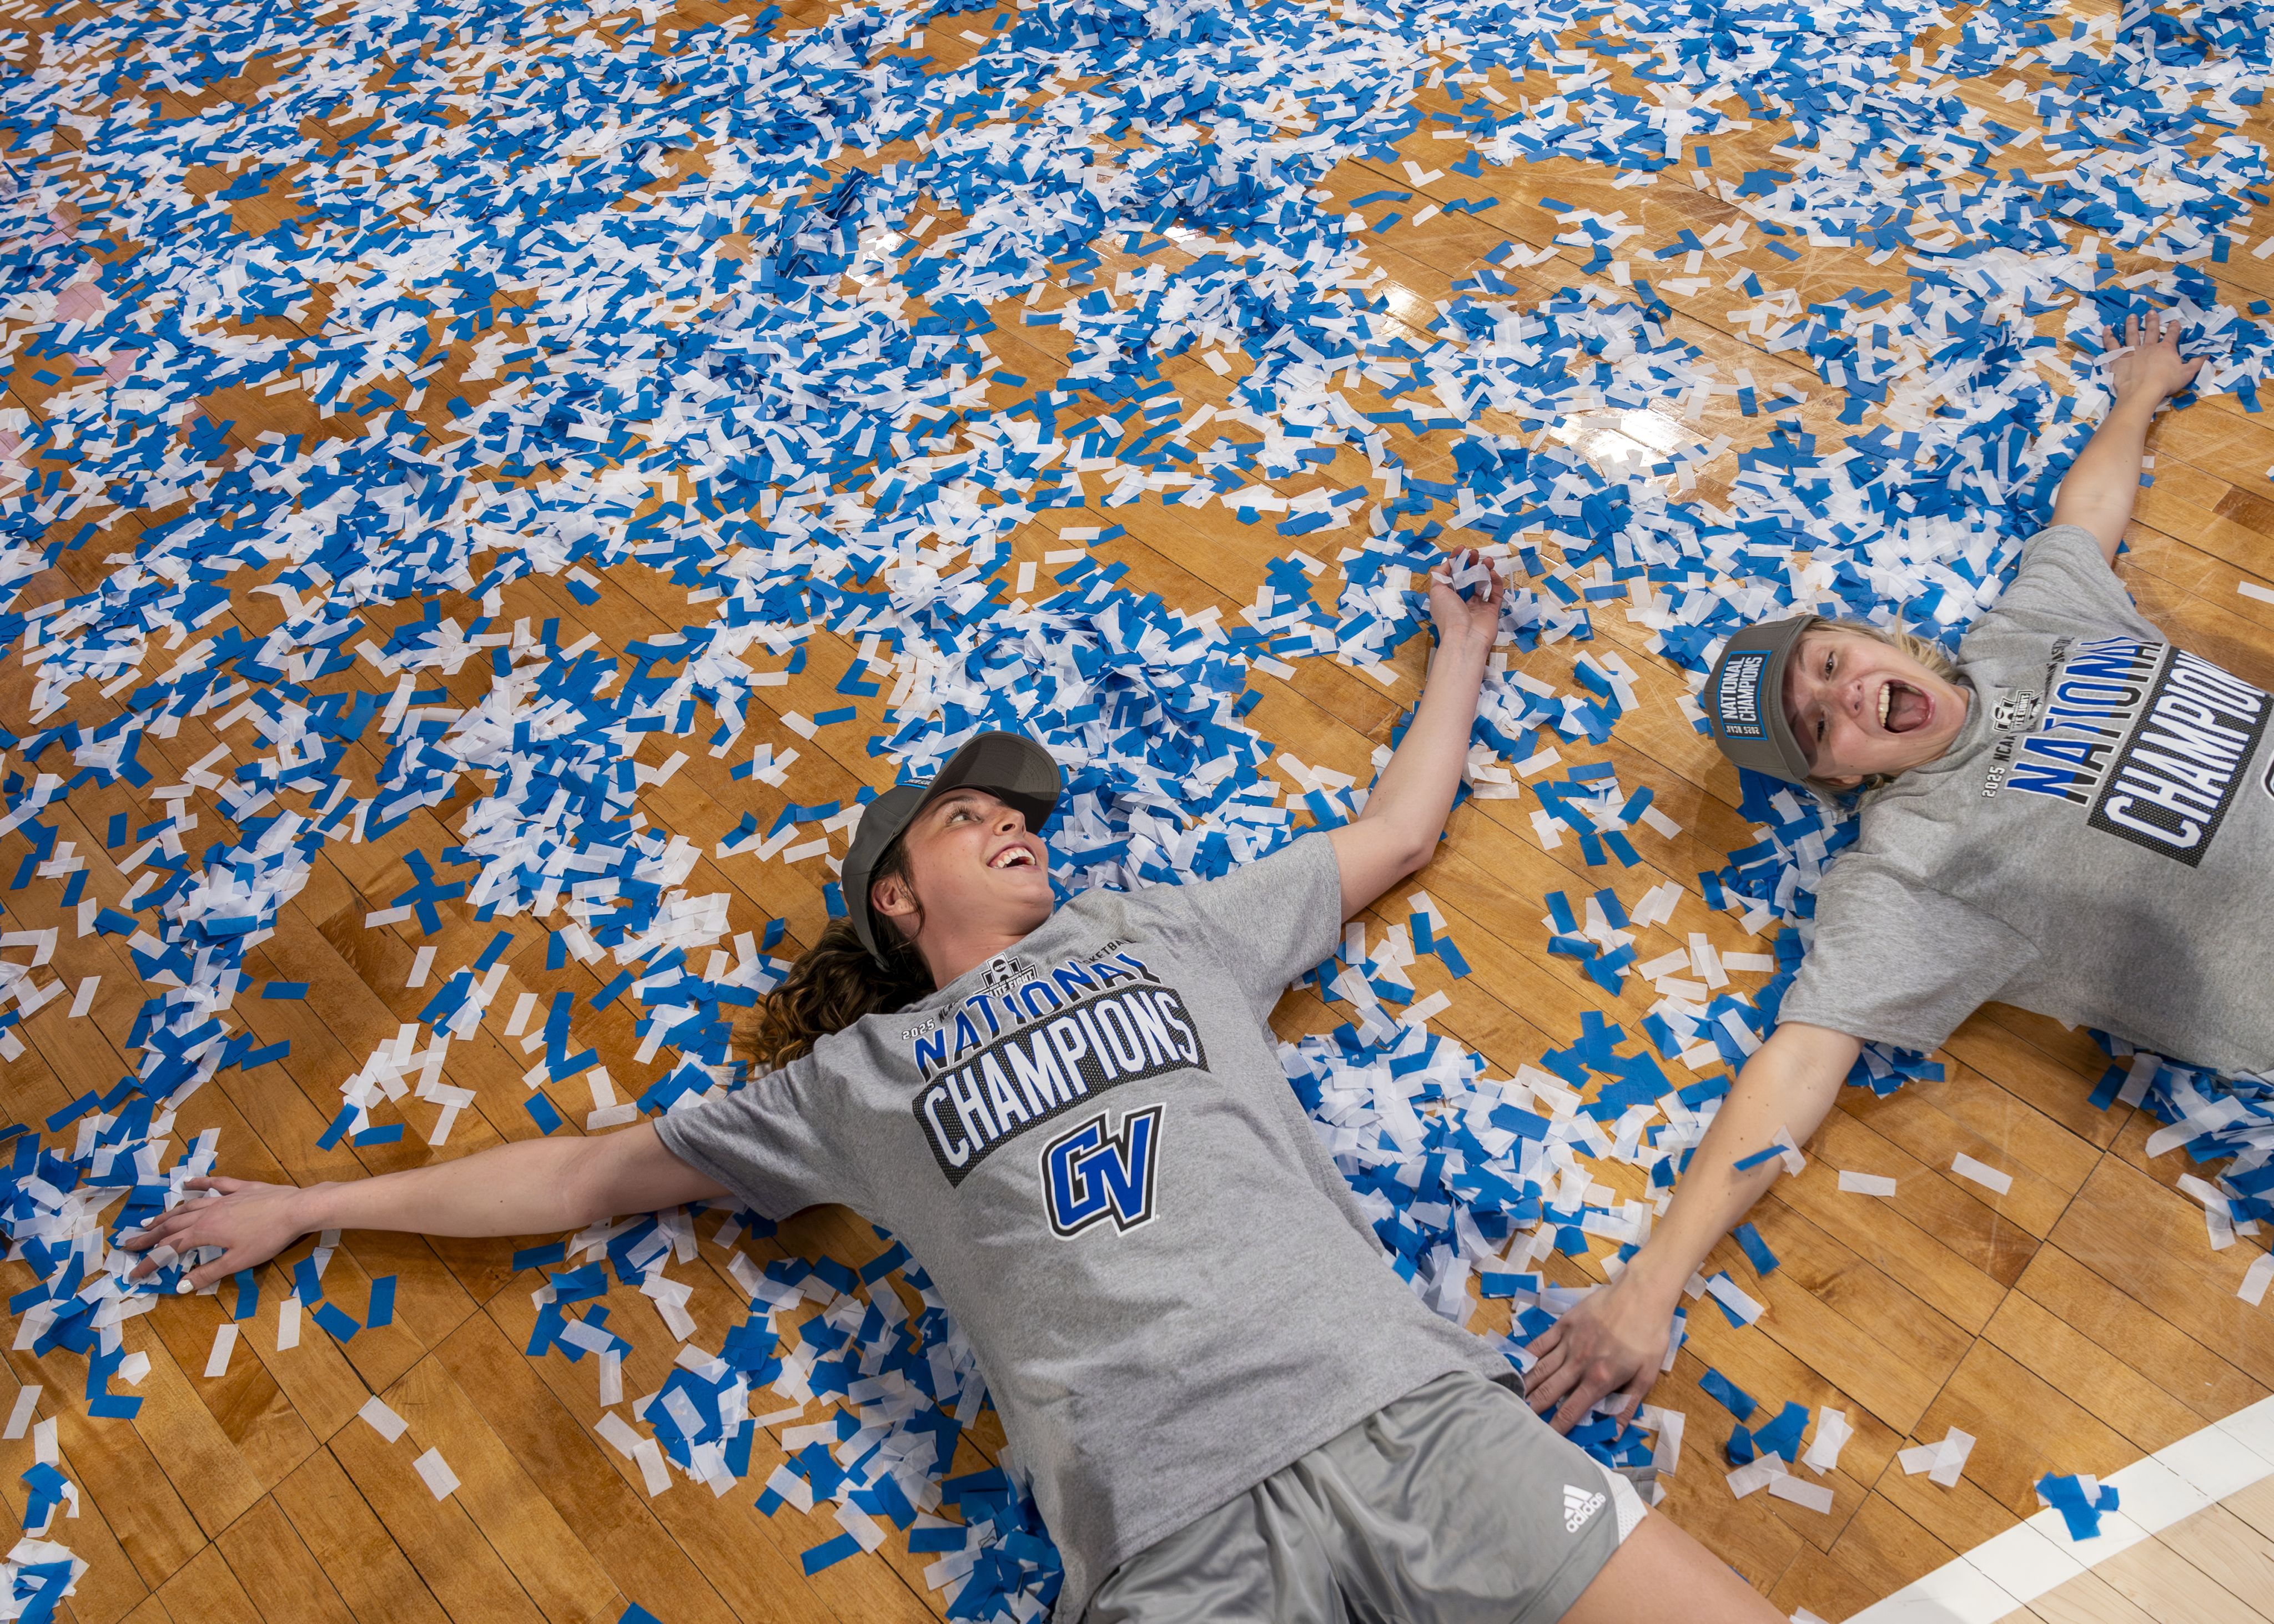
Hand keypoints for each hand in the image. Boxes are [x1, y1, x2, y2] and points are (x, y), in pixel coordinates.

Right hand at [118, 1176, 318, 1291]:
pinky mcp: (241, 1188)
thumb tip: (181, 1285)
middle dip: (149, 1236)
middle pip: (172, 1225)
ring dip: (167, 1214)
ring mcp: (224, 1198)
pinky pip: (215, 1184)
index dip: (150, 1261)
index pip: (169, 1249)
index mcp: (205, 1232)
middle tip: (128, 1243)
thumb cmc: (268, 1238)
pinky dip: (199, 1183)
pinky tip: (187, 1183)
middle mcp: (209, 1212)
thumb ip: (209, 1273)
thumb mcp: (238, 1262)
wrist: (296, 1209)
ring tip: (150, 1221)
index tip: (133, 1273)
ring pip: (189, 1206)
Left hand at [1427, 546, 1503, 650]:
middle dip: (1471, 563)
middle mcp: (1462, 601)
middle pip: (1468, 577)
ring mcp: (1478, 606)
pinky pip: (1496, 593)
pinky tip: (1493, 573)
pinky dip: (1495, 582)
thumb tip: (1447, 563)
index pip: (1452, 575)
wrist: (1465, 638)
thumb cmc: (1448, 614)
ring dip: (1484, 570)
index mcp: (1447, 597)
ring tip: (1487, 560)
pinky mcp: (1492, 610)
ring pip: (1483, 583)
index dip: (1457, 561)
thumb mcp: (1436, 591)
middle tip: (1475, 553)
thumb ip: (1440, 575)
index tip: (1462, 549)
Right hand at [1523, 1271, 1676, 1432]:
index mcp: (1599, 1379)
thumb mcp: (1647, 1375)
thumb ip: (1627, 1405)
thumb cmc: (1649, 1336)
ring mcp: (1569, 1341)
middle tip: (1517, 1421)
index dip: (1557, 1427)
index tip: (1544, 1439)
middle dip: (1533, 1408)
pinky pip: (1541, 1342)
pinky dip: (1527, 1355)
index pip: (1572, 1410)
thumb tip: (1614, 1433)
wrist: (1642, 1294)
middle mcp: (1579, 1363)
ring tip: (1511, 1398)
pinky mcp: (1564, 1324)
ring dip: (1526, 1385)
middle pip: (1550, 1391)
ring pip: (1541, 1368)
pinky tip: (1516, 1364)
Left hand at [2106, 311, 2201, 407]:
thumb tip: (2206, 356)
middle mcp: (2149, 346)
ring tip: (2132, 316)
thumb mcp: (2186, 374)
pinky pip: (2111, 344)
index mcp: (2166, 349)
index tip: (2175, 322)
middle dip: (2152, 320)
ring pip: (2132, 333)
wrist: (2142, 391)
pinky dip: (2108, 336)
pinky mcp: (2118, 357)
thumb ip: (2196, 364)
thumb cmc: (2165, 383)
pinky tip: (2107, 328)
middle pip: (2151, 330)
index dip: (2174, 328)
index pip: (2172, 335)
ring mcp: (2132, 350)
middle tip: (2151, 311)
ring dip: (2132, 324)